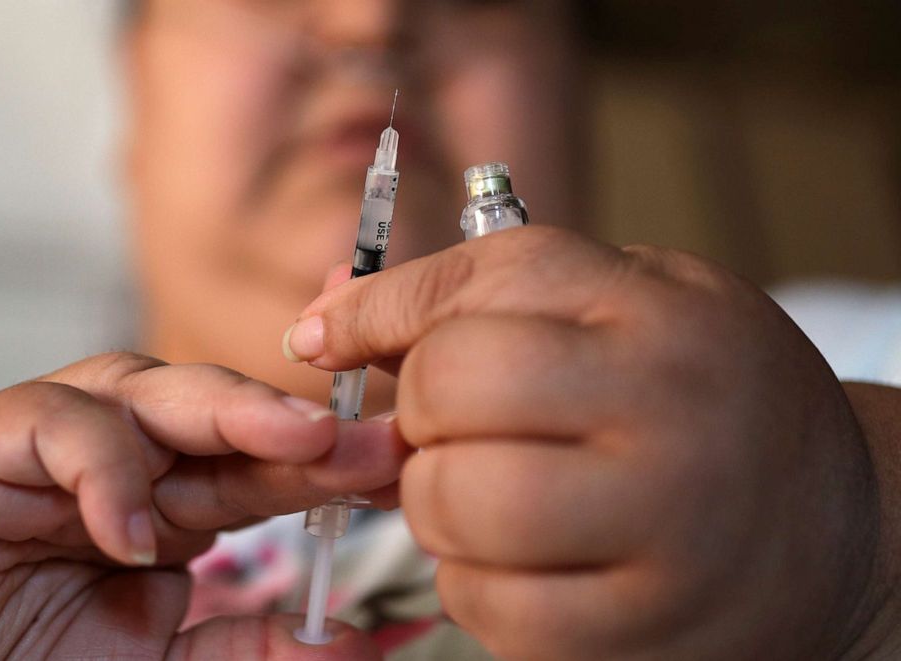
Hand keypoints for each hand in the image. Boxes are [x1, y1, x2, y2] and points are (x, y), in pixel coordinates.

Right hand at [0, 352, 401, 659]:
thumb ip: (245, 646)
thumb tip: (350, 642)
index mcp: (167, 505)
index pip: (258, 464)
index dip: (325, 463)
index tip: (392, 468)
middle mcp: (121, 463)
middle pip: (215, 412)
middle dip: (292, 424)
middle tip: (361, 440)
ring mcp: (53, 448)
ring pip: (144, 388)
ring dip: (225, 413)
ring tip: (293, 448)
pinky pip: (51, 424)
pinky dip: (100, 468)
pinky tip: (128, 533)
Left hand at [283, 226, 883, 659]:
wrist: (837, 523)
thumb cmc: (703, 396)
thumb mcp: (624, 307)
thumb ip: (478, 300)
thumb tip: (319, 327)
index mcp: (655, 310)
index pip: (475, 285)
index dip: (380, 313)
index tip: (333, 337)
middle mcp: (665, 407)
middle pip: (448, 388)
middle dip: (417, 413)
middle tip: (451, 429)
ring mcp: (663, 526)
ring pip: (454, 504)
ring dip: (436, 502)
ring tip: (490, 492)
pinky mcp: (644, 628)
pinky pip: (487, 606)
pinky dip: (474, 583)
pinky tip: (524, 561)